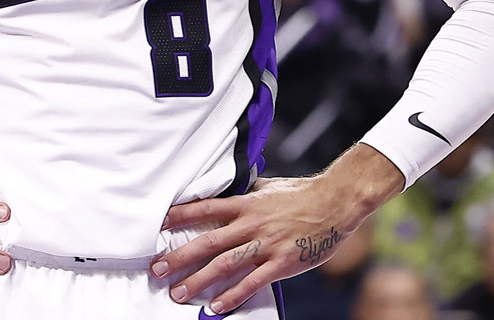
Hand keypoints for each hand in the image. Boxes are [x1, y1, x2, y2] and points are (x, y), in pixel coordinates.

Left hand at [151, 147, 401, 313]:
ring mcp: (266, 245)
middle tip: (157, 268)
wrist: (336, 202)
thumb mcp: (267, 187)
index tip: (158, 226)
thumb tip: (227, 191)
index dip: (179, 217)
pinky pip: (251, 283)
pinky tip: (215, 307)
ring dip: (198, 280)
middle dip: (179, 257)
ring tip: (178, 292)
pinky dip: (231, 296)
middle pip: (207, 242)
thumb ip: (245, 193)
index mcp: (245, 204)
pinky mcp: (281, 263)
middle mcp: (250, 224)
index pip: (203, 209)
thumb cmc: (302, 193)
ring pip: (224, 264)